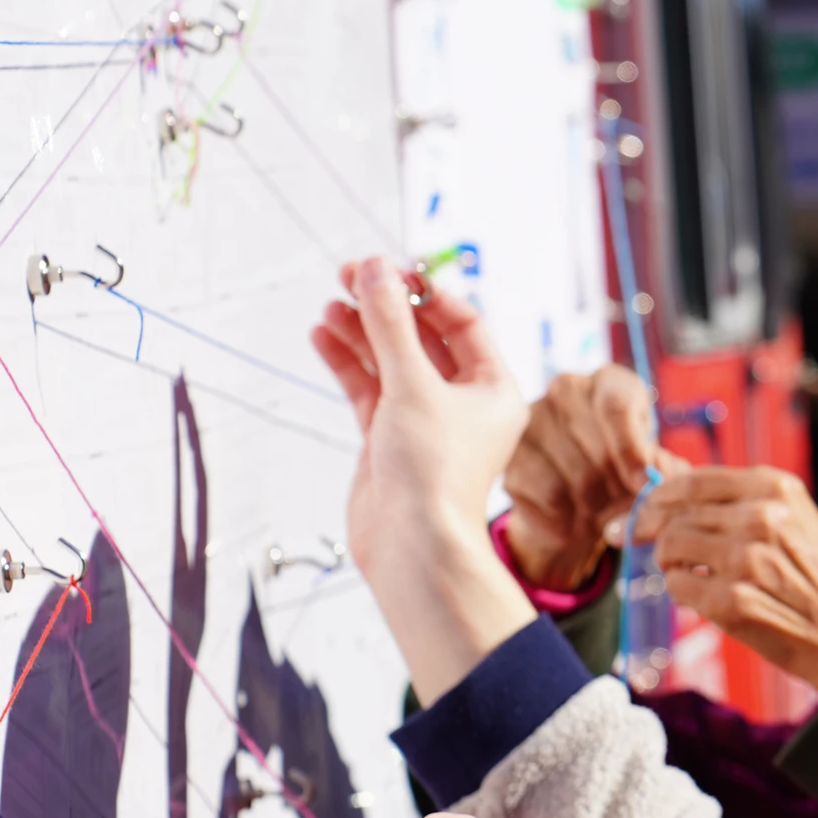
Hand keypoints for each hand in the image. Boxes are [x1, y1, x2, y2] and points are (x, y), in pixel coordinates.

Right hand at [310, 258, 537, 701]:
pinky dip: (348, 361)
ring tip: (330, 303)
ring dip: (362, 330)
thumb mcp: (413, 385)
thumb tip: (375, 270)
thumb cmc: (433, 474)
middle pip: (424, 338)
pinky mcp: (390, 440)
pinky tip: (323, 334)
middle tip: (349, 275)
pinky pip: (369, 388)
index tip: (389, 269)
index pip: (464, 323)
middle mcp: (464, 403)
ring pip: (392, 361)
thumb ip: (390, 325)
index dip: (426, 293)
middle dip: (387, 307)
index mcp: (495, 389)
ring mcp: (425, 421)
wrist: (412, 547)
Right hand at [503, 366, 679, 590]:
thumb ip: (664, 472)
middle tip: (625, 504)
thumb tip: (653, 480)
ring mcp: (532, 419)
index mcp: (609, 382)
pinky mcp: (511, 456)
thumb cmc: (624, 478)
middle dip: (620, 485)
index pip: (617, 405)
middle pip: (599, 445)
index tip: (645, 484)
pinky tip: (573, 519)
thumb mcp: (655, 472)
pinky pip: (549, 494)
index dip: (633, 450)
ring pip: (576, 474)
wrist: (576, 511)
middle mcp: (567, 390)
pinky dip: (569, 518)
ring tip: (601, 510)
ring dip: (597, 506)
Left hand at [628, 468, 817, 701]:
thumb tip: (683, 495)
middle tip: (643, 540)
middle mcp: (760, 518)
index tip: (647, 508)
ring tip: (684, 571)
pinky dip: (679, 591)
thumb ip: (749, 503)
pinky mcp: (731, 602)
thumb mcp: (798, 522)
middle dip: (651, 528)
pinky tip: (698, 595)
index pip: (696, 480)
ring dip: (668, 561)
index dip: (661, 495)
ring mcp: (744, 560)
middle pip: (676, 513)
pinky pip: (677, 587)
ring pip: (670, 546)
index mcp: (776, 490)